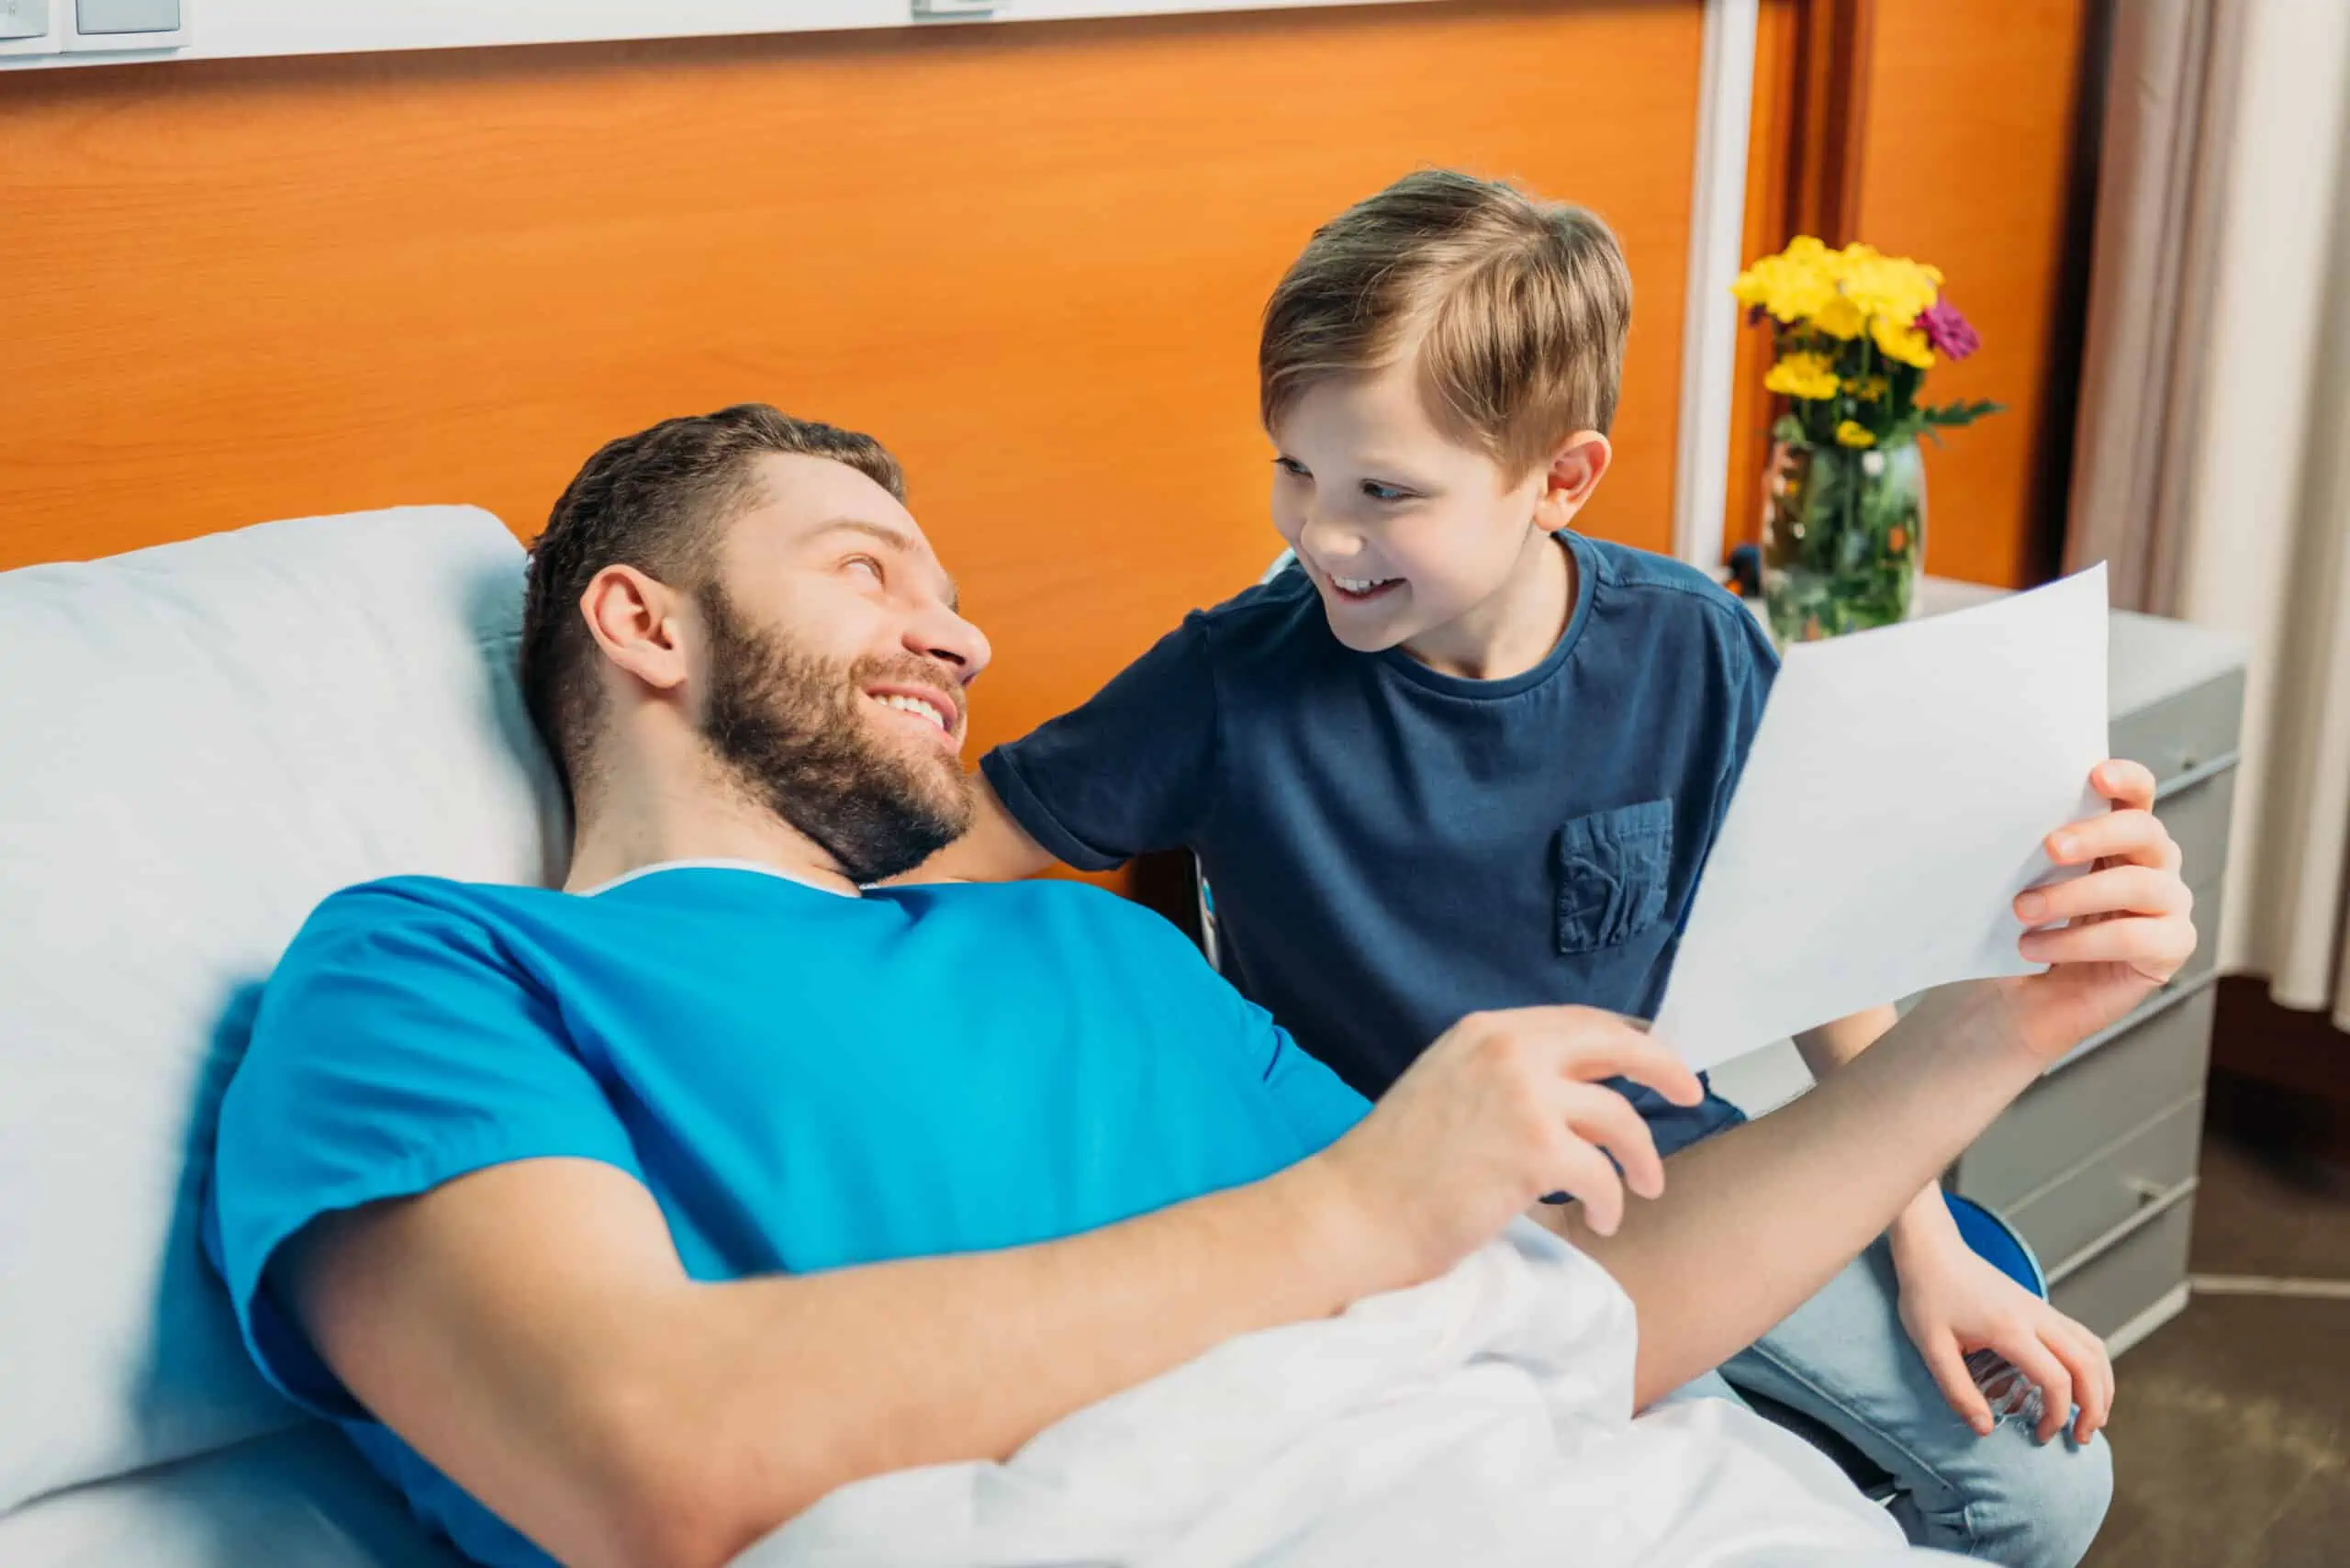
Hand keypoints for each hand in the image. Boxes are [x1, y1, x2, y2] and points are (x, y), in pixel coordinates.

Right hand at [1309, 1007, 1703, 1290]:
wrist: (1354, 1213)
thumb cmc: (1394, 1168)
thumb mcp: (1450, 1088)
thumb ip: (1506, 1076)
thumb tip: (1575, 1089)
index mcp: (1486, 1031)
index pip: (1579, 1021)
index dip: (1626, 1041)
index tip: (1653, 1061)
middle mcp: (1508, 1050)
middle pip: (1616, 1045)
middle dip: (1664, 1068)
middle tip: (1692, 1094)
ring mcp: (1523, 1098)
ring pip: (1620, 1118)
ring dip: (1642, 1158)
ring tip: (1644, 1189)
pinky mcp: (1533, 1152)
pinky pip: (1603, 1176)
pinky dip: (1612, 1201)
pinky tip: (1601, 1221)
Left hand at [1894, 1231, 2112, 1443]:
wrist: (1932, 1250)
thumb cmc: (1927, 1296)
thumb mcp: (1931, 1347)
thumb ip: (1957, 1390)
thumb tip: (1985, 1429)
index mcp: (2010, 1329)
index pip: (2056, 1379)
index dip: (2058, 1414)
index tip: (2040, 1436)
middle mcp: (2036, 1317)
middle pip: (2088, 1365)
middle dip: (2094, 1407)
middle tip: (2080, 1437)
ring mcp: (2042, 1308)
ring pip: (2093, 1348)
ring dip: (2101, 1385)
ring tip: (2091, 1417)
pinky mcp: (2040, 1306)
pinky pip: (2083, 1336)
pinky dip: (2093, 1364)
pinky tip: (2082, 1383)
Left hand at [1991, 760, 2196, 1060]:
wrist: (2016, 1000)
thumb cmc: (2021, 930)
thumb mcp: (2019, 882)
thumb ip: (2029, 851)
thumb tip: (2001, 814)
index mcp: (2119, 837)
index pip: (2138, 794)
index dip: (2126, 780)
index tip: (2095, 776)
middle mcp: (2153, 865)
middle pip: (2144, 832)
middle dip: (2095, 835)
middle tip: (2050, 848)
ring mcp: (2168, 907)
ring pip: (2139, 885)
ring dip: (2074, 895)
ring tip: (2023, 910)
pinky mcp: (2170, 950)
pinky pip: (2136, 937)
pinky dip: (2080, 942)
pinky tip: (2038, 948)